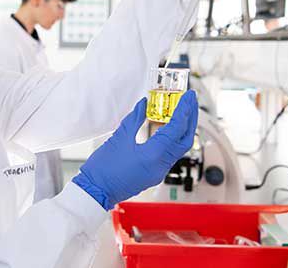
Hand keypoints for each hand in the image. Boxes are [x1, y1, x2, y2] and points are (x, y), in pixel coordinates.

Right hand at [72, 90, 198, 209]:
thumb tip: (144, 104)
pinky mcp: (154, 174)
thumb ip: (135, 119)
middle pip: (185, 139)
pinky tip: (170, 128)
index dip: (184, 109)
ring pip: (180, 148)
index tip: (188, 96)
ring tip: (183, 111)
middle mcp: (161, 165)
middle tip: (191, 101)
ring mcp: (159, 172)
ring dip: (184, 128)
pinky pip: (171, 154)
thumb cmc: (103, 169)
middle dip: (191, 118)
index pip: (177, 128)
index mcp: (154, 155)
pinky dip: (174, 138)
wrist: (96, 192)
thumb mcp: (119, 138)